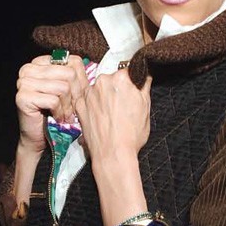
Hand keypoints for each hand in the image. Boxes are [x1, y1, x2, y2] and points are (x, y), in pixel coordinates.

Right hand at [15, 54, 88, 153]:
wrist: (39, 136)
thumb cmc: (55, 112)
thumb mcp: (67, 90)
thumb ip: (75, 76)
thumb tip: (94, 68)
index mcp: (40, 62)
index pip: (73, 62)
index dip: (81, 81)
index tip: (80, 96)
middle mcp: (29, 69)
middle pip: (69, 74)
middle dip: (76, 94)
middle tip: (74, 108)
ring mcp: (24, 82)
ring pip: (63, 87)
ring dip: (68, 106)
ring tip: (66, 114)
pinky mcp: (23, 97)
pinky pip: (53, 100)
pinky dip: (59, 112)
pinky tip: (57, 118)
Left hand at [75, 71, 151, 225]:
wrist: (113, 154)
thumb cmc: (131, 133)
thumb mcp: (146, 106)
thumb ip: (144, 85)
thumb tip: (144, 74)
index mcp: (121, 78)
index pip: (128, 71)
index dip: (132, 82)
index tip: (132, 90)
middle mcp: (102, 81)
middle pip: (112, 79)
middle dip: (117, 89)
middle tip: (123, 106)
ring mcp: (89, 93)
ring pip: (99, 89)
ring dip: (104, 96)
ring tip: (111, 115)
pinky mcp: (79, 105)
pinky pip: (88, 99)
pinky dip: (93, 105)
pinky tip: (101, 118)